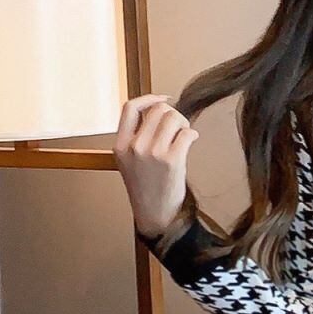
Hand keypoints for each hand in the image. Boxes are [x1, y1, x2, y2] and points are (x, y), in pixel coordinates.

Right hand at [113, 94, 199, 240]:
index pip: (130, 108)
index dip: (149, 98)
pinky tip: (190, 142)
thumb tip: (158, 110)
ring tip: (184, 135)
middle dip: (172, 113)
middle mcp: (134, 147)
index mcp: (120, 145)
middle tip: (178, 126)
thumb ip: (136, 136)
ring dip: (183, 123)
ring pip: (174, 117)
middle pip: (157, 110)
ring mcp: (152, 153)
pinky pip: (187, 133)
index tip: (163, 99)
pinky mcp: (172, 160)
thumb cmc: (146, 187)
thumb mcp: (129, 161)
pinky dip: (192, 135)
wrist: (156, 215)